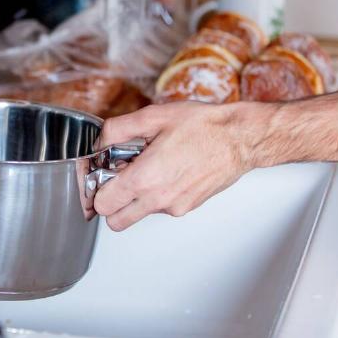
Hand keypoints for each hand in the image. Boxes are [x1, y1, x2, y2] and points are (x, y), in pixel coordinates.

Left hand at [94, 101, 270, 230]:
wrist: (239, 138)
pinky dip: (156, 193)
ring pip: (138, 214)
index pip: (103, 204)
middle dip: (112, 201)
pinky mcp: (187, 207)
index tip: (104, 171)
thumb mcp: (152, 116)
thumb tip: (100, 142)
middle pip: (116, 221)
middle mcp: (158, 199)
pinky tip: (166, 169)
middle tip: (120, 175)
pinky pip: (160, 207)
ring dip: (136, 196)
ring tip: (150, 165)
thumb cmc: (202, 126)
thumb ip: (117, 129)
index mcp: (145, 178)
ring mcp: (174, 207)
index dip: (97, 187)